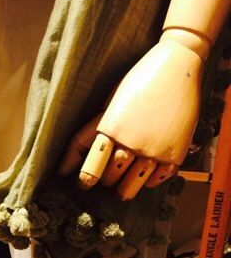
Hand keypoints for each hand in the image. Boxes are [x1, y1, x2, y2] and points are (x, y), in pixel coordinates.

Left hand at [58, 38, 203, 198]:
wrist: (178, 65)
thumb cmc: (139, 81)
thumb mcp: (111, 103)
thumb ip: (96, 128)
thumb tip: (79, 152)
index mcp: (111, 128)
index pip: (91, 163)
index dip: (84, 177)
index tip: (81, 183)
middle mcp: (131, 141)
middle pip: (110, 175)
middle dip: (105, 179)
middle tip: (107, 178)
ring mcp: (153, 149)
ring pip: (132, 184)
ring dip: (124, 190)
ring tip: (122, 192)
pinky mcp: (174, 153)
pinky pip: (158, 179)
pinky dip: (150, 182)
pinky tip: (147, 177)